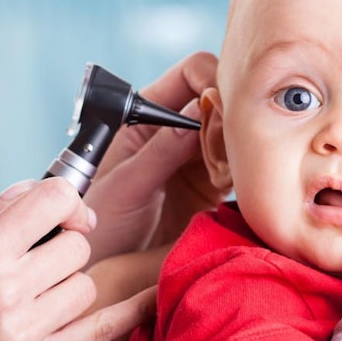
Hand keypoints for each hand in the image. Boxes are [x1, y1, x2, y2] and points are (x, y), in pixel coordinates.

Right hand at [0, 178, 157, 340]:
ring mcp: (28, 330)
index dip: (61, 196)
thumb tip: (25, 190)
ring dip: (69, 280)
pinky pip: (102, 329)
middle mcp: (8, 289)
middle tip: (40, 252)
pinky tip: (145, 295)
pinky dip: (129, 309)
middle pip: (76, 243)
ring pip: (86, 283)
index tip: (54, 208)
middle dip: (62, 240)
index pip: (53, 199)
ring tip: (39, 290)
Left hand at [84, 52, 229, 263]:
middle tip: (236, 143)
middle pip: (219, 99)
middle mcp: (172, 129)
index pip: (189, 74)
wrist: (99, 266)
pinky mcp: (210, 185)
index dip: (212, 80)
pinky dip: (244, 171)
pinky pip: (238, 166)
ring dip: (241, 145)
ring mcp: (194, 156)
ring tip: (233, 170)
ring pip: (234, 132)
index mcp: (144, 114)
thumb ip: (161, 149)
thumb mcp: (126, 185)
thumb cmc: (97, 222)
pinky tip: (238, 186)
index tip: (225, 106)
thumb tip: (199, 109)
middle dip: (233, 114)